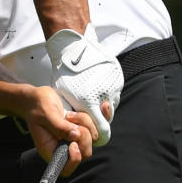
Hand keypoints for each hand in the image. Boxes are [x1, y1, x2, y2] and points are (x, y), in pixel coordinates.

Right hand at [22, 86, 98, 175]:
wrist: (40, 97)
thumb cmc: (37, 106)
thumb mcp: (45, 114)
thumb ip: (59, 126)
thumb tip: (75, 135)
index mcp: (52, 150)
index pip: (66, 168)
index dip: (74, 159)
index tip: (73, 143)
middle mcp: (65, 147)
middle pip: (85, 152)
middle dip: (83, 136)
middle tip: (71, 120)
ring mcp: (76, 138)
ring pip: (93, 138)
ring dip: (87, 123)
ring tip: (72, 113)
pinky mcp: (84, 128)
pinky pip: (100, 126)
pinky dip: (104, 116)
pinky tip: (103, 106)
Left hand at [45, 24, 121, 145]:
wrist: (75, 49)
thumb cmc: (65, 74)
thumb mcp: (63, 96)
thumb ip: (72, 114)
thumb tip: (76, 128)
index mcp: (89, 103)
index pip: (102, 129)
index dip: (98, 133)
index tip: (93, 131)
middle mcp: (104, 97)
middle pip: (108, 119)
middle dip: (100, 119)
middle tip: (90, 111)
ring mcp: (113, 88)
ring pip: (112, 106)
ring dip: (103, 105)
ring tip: (92, 94)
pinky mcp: (117, 80)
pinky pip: (115, 93)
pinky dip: (107, 93)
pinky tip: (97, 86)